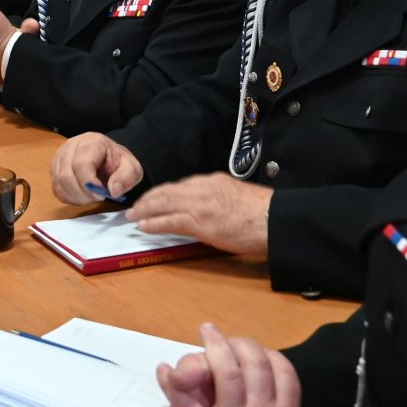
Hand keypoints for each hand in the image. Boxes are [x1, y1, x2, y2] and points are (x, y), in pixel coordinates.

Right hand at [50, 133, 144, 204]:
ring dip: (76, 196)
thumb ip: (126, 178)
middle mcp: (71, 146)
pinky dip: (69, 197)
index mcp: (91, 142)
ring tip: (90, 197)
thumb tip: (113, 191)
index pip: (81, 164)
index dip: (89, 183)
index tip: (101, 194)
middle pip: (66, 175)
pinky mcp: (54, 168)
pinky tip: (81, 196)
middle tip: (97, 197)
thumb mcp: (132, 168)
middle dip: (82, 193)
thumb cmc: (118, 162)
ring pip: (59, 183)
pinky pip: (56, 188)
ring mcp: (59, 157)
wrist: (109, 158)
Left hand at [126, 174, 272, 254]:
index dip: (164, 192)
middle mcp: (203, 188)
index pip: (181, 185)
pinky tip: (143, 226)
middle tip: (135, 206)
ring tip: (132, 216)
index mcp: (213, 181)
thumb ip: (219, 197)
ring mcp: (200, 204)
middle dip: (149, 199)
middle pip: (167, 191)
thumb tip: (210, 208)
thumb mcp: (237, 196)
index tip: (154, 198)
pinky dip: (154, 223)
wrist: (274, 219)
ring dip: (145, 209)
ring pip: (164, 203)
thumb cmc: (263, 213)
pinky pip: (170, 221)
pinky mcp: (200, 222)